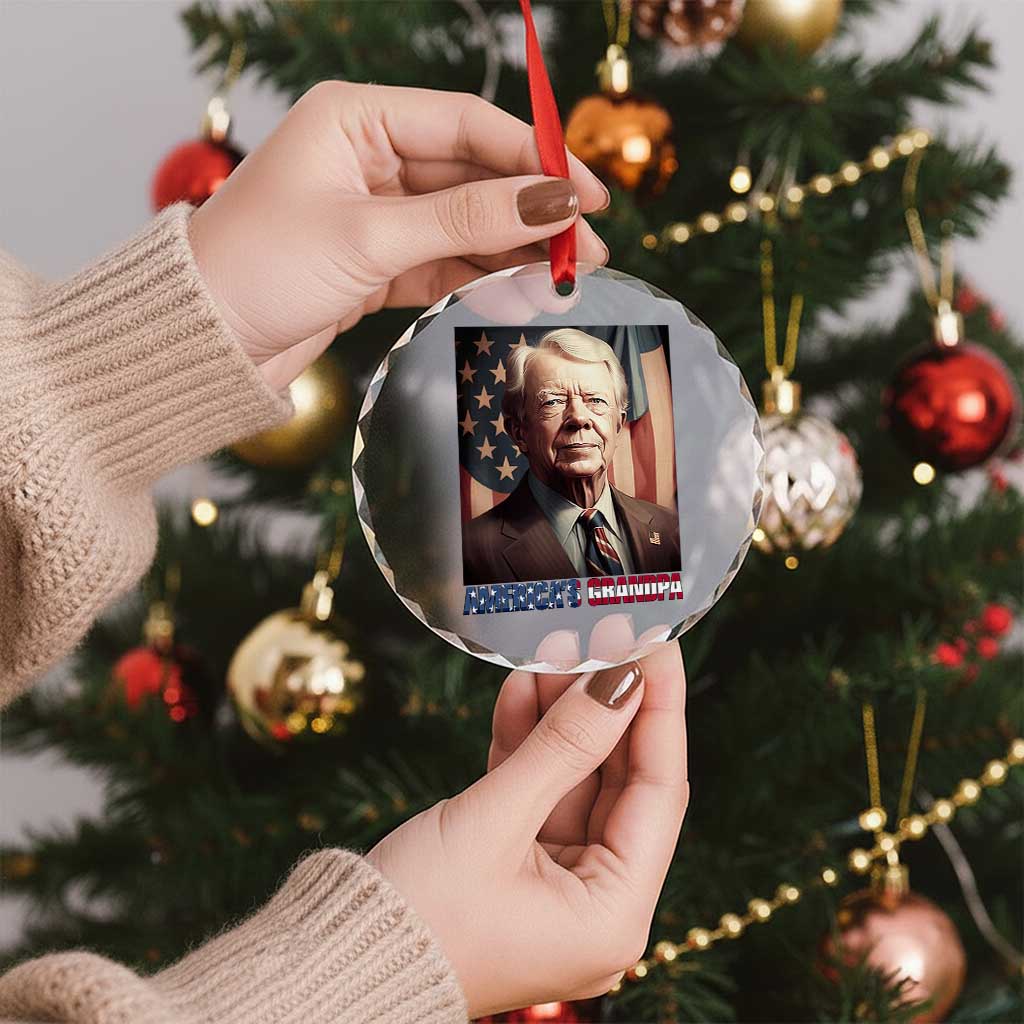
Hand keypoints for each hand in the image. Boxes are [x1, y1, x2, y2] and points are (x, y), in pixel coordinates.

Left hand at [188, 81, 609, 392]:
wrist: (203, 341)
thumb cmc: (261, 267)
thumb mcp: (370, 236)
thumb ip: (467, 218)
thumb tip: (552, 202)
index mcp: (356, 118)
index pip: (467, 124)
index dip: (535, 157)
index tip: (586, 193)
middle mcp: (370, 156)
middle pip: (474, 174)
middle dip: (533, 210)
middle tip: (591, 244)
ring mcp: (376, 210)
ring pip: (466, 221)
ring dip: (516, 248)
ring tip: (573, 273)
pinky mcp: (377, 259)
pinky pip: (446, 258)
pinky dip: (483, 274)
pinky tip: (525, 288)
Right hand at [365, 640, 687, 1017]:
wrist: (331, 967)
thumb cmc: (413, 916)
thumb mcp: (494, 820)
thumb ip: (563, 745)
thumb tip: (620, 679)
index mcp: (611, 916)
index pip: (658, 791)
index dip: (659, 707)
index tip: (655, 641)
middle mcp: (596, 905)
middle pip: (619, 782)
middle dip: (605, 705)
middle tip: (603, 633)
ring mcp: (556, 886)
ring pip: (575, 780)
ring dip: (562, 716)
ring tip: (555, 647)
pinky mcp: (517, 868)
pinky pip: (537, 794)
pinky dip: (528, 744)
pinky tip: (523, 689)